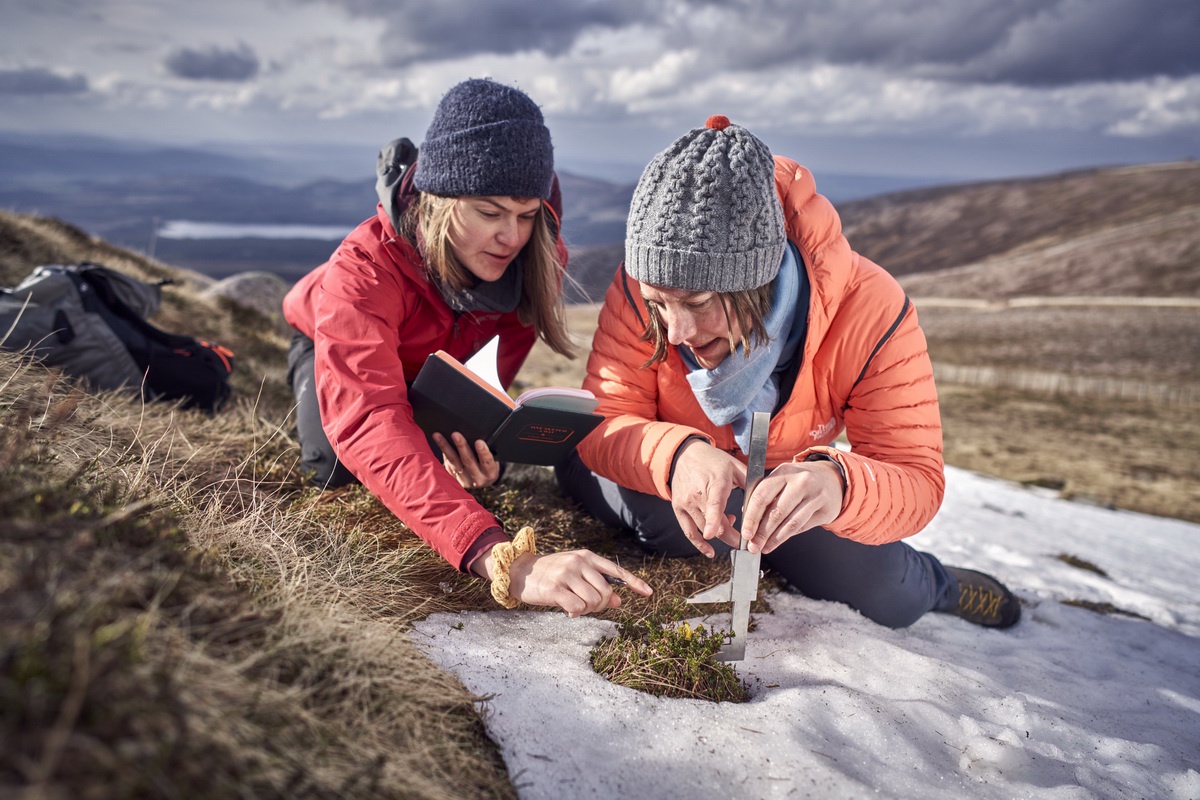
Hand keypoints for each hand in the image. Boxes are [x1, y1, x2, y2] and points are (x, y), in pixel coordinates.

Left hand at [434, 431, 500, 488]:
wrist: (482, 481)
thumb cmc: (488, 466)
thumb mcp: (493, 462)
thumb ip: (486, 453)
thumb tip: (475, 435)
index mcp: (490, 473)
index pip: (487, 462)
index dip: (483, 452)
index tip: (479, 441)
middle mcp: (477, 478)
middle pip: (468, 461)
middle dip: (461, 446)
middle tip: (455, 434)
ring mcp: (464, 480)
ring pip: (453, 461)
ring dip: (445, 447)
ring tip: (438, 436)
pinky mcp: (454, 479)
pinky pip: (446, 463)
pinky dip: (442, 451)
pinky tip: (437, 441)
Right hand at [486, 549, 652, 616]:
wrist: (519, 571)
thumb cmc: (551, 574)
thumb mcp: (576, 574)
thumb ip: (597, 584)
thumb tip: (618, 601)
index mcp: (587, 557)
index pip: (616, 571)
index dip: (634, 582)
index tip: (649, 593)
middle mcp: (579, 562)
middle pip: (606, 592)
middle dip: (601, 605)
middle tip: (588, 606)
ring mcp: (566, 574)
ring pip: (593, 601)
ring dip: (587, 610)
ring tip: (575, 606)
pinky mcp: (555, 588)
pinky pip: (577, 608)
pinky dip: (575, 613)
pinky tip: (567, 610)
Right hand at [669, 440, 744, 557]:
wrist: (685, 455)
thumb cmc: (713, 461)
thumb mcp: (735, 466)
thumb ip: (751, 483)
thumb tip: (767, 499)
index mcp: (715, 483)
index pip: (714, 504)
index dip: (714, 521)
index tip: (714, 535)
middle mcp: (698, 495)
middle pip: (714, 524)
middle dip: (732, 536)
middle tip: (745, 539)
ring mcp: (687, 503)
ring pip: (704, 530)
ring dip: (720, 533)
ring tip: (729, 521)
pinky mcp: (679, 509)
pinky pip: (689, 532)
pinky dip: (699, 544)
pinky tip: (710, 551)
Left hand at [741, 459, 842, 553]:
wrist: (832, 478)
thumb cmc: (800, 481)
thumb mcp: (783, 479)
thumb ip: (767, 495)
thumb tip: (748, 520)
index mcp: (784, 471)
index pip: (762, 496)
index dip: (751, 517)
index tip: (746, 533)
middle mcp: (801, 482)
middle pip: (776, 512)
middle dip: (762, 533)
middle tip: (754, 546)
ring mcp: (816, 496)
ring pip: (791, 523)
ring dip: (775, 539)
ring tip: (765, 547)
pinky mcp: (826, 510)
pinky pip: (803, 527)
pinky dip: (788, 536)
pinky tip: (779, 541)